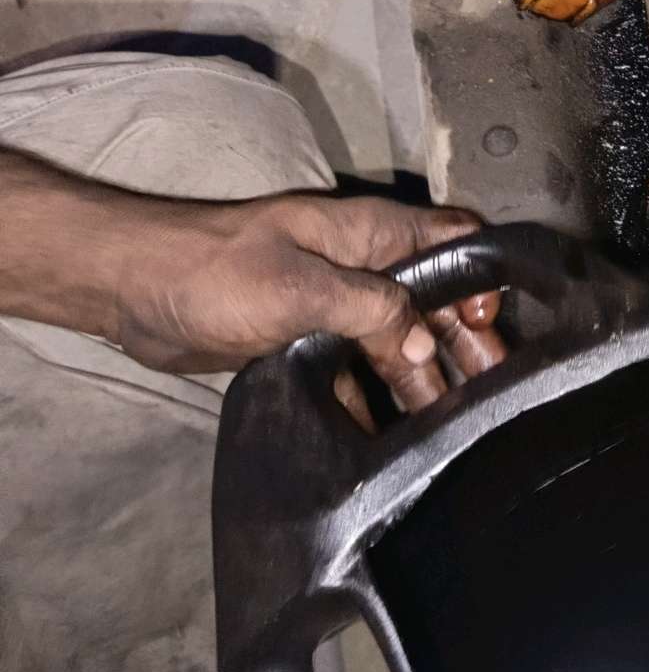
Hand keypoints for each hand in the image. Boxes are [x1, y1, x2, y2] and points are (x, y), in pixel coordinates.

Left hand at [112, 192, 503, 410]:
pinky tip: (396, 436)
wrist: (135, 291)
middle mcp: (363, 266)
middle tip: (491, 391)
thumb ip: (372, 312)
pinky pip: (359, 369)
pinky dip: (379, 397)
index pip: (453, 241)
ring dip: (426, 376)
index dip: (480, 279)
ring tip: (454, 424)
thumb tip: (425, 345)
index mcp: (371, 235)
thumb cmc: (216, 272)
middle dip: (465, 341)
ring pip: (400, 340)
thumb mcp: (301, 288)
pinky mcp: (309, 339)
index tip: (487, 326)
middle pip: (435, 301)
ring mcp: (336, 304)